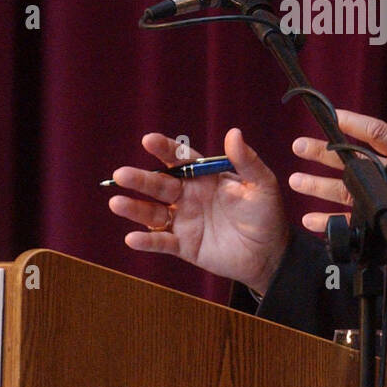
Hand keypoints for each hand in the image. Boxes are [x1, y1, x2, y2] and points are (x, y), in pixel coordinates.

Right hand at [108, 128, 288, 294]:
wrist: (270, 254)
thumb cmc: (266, 214)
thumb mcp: (262, 185)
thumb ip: (247, 161)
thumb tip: (234, 132)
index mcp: (205, 177)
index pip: (181, 160)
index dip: (165, 149)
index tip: (149, 140)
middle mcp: (189, 196)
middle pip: (160, 185)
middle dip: (140, 180)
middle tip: (120, 174)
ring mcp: (185, 221)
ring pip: (154, 213)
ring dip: (135, 208)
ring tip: (116, 203)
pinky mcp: (184, 245)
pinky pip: (162, 242)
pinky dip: (147, 241)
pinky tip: (132, 238)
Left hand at [288, 105, 386, 270]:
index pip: (380, 133)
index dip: (353, 123)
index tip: (331, 115)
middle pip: (357, 162)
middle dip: (325, 153)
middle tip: (299, 145)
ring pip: (350, 192)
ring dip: (319, 186)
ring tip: (297, 180)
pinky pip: (355, 223)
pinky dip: (332, 223)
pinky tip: (312, 219)